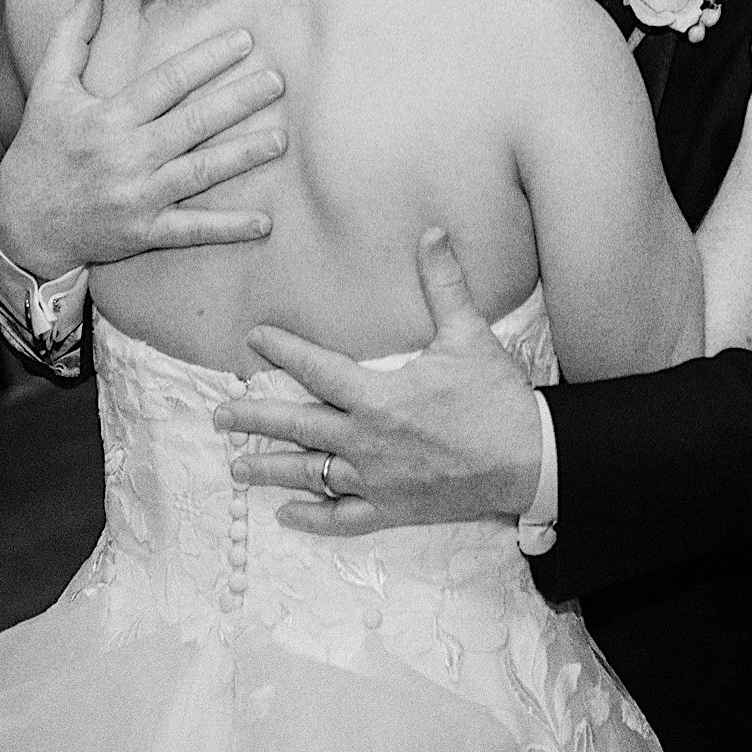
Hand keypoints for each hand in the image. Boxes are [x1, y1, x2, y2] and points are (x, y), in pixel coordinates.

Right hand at [0, 0, 287, 277]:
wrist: (22, 223)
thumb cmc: (40, 148)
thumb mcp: (48, 88)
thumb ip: (72, 36)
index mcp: (108, 117)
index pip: (166, 83)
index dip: (206, 59)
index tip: (244, 39)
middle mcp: (125, 155)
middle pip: (191, 124)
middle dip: (237, 101)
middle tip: (278, 82)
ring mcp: (136, 196)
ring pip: (199, 173)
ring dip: (242, 157)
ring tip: (281, 139)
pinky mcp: (143, 232)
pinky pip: (191, 230)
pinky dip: (228, 228)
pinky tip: (264, 222)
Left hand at [225, 229, 543, 535]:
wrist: (530, 459)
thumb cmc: (497, 399)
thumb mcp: (469, 336)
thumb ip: (443, 284)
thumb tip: (433, 231)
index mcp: (378, 397)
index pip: (316, 369)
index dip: (282, 351)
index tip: (254, 339)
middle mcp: (366, 441)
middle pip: (297, 428)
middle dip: (254, 420)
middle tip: (221, 415)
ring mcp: (375, 481)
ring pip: (309, 477)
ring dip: (270, 470)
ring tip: (237, 467)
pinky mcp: (392, 510)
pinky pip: (341, 520)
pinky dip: (312, 519)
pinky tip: (286, 515)